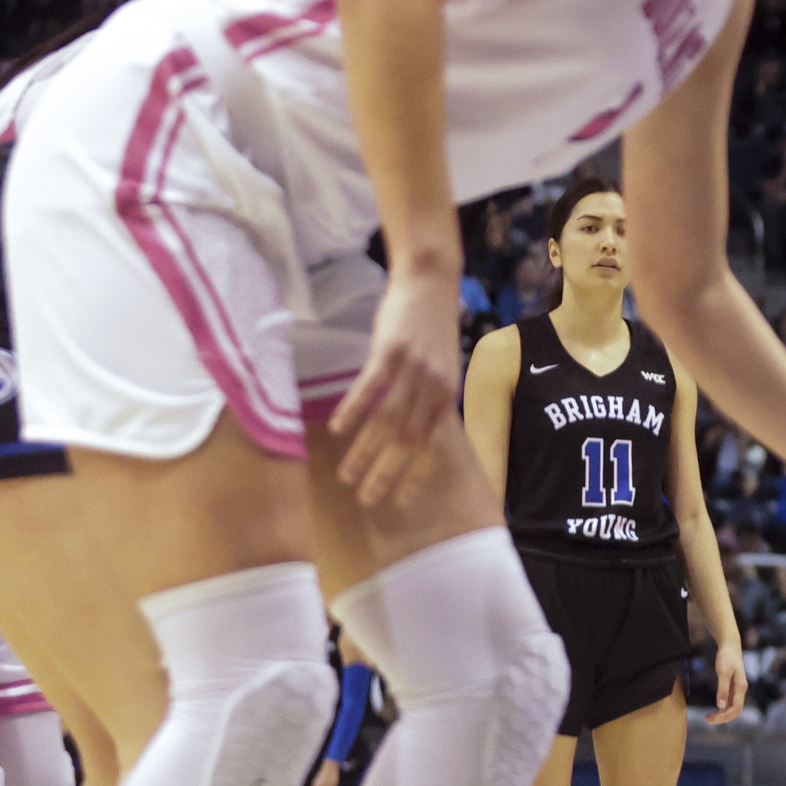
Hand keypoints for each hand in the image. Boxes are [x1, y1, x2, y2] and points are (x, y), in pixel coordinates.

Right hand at [329, 267, 463, 503]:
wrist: (432, 283)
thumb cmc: (433, 328)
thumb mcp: (442, 369)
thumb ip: (430, 400)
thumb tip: (417, 433)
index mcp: (447, 396)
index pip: (432, 447)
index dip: (415, 476)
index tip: (399, 503)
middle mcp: (435, 388)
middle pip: (408, 442)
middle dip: (386, 474)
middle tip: (365, 500)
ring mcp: (414, 370)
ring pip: (387, 421)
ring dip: (364, 452)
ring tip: (345, 476)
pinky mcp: (392, 351)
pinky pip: (371, 387)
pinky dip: (353, 410)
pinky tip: (337, 430)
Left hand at [709, 642, 748, 723]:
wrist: (730, 646)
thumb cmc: (727, 657)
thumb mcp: (723, 672)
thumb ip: (722, 689)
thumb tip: (720, 706)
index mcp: (741, 687)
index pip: (735, 708)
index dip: (725, 716)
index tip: (713, 719)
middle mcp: (741, 690)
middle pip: (735, 711)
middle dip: (723, 718)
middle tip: (707, 720)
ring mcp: (737, 690)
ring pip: (731, 708)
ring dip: (721, 715)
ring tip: (708, 717)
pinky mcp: (732, 687)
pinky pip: (728, 702)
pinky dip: (721, 708)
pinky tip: (714, 710)